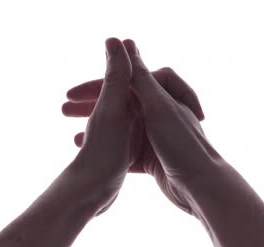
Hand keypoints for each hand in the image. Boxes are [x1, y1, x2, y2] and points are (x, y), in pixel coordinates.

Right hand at [63, 39, 222, 214]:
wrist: (198, 186)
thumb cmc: (181, 144)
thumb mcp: (158, 105)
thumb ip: (139, 77)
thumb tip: (125, 43)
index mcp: (162, 94)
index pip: (126, 80)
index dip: (99, 83)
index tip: (75, 92)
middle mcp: (160, 112)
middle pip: (121, 102)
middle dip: (94, 104)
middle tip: (65, 109)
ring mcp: (155, 135)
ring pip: (121, 126)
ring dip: (99, 127)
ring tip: (74, 133)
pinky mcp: (152, 157)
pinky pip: (125, 148)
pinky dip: (110, 148)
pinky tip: (92, 152)